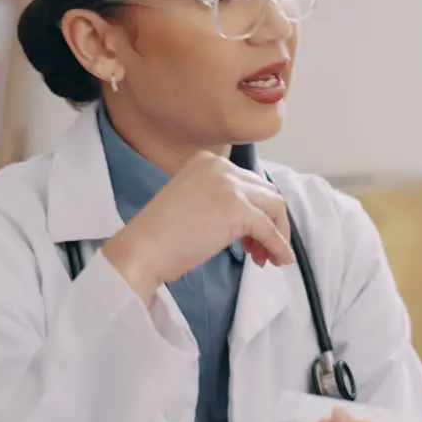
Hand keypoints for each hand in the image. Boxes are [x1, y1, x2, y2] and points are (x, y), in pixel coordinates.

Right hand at [101, 150, 294, 303]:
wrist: (143, 249)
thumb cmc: (161, 235)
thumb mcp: (193, 201)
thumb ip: (219, 198)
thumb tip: (253, 219)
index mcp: (207, 161)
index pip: (249, 182)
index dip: (257, 210)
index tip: (252, 236)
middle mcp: (221, 166)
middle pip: (266, 192)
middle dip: (270, 222)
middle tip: (260, 250)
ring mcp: (230, 186)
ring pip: (275, 207)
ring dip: (277, 234)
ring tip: (265, 259)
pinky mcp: (238, 209)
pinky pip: (270, 229)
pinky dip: (279, 245)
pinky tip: (278, 260)